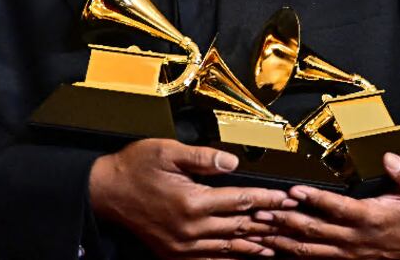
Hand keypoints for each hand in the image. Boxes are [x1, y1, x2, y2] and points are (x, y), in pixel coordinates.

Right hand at [89, 138, 297, 257]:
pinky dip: (230, 258)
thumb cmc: (135, 167)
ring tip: (277, 243)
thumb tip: (233, 162)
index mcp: (192, 202)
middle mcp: (190, 229)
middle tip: (293, 221)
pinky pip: (210, 259)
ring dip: (254, 245)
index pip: (241, 200)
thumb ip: (203, 158)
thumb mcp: (167, 151)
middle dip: (268, 222)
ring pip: (228, 247)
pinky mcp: (174, 254)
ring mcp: (183, 246)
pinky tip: (245, 256)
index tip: (288, 198)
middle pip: (240, 227)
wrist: (106, 192)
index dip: (268, 200)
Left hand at [255, 153, 399, 258]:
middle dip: (285, 221)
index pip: (339, 208)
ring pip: (309, 249)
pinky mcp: (343, 259)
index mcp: (371, 218)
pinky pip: (313, 258)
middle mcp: (356, 238)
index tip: (294, 190)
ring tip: (257, 230)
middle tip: (261, 210)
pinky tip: (270, 247)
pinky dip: (290, 253)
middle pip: (315, 231)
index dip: (315, 200)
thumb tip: (389, 157)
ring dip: (281, 240)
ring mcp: (348, 252)